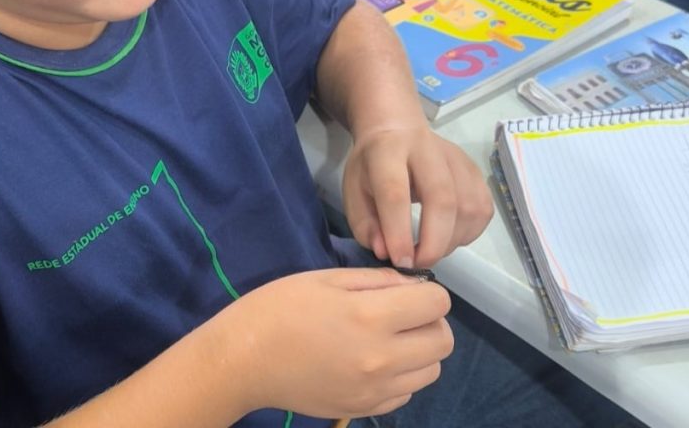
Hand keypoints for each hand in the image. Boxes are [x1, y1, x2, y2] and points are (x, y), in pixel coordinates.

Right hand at [223, 268, 452, 418]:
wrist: (244, 360)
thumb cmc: (280, 308)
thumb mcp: (327, 278)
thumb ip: (377, 280)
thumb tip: (413, 285)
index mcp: (371, 317)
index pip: (437, 303)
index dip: (426, 291)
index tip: (406, 291)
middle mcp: (382, 359)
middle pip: (444, 341)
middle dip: (430, 321)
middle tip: (402, 313)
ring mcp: (374, 390)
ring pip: (431, 370)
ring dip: (419, 351)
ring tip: (388, 338)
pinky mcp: (364, 409)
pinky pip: (407, 393)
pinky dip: (401, 376)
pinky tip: (372, 361)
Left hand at [342, 124, 492, 267]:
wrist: (397, 128)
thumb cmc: (372, 165)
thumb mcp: (353, 191)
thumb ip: (365, 225)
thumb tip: (386, 252)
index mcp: (388, 151)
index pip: (396, 192)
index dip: (399, 232)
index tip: (400, 261)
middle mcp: (427, 150)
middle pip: (442, 198)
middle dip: (434, 242)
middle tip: (419, 263)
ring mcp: (457, 159)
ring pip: (468, 207)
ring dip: (451, 241)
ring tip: (430, 249)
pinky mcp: (476, 171)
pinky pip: (482, 210)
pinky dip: (468, 233)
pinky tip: (448, 236)